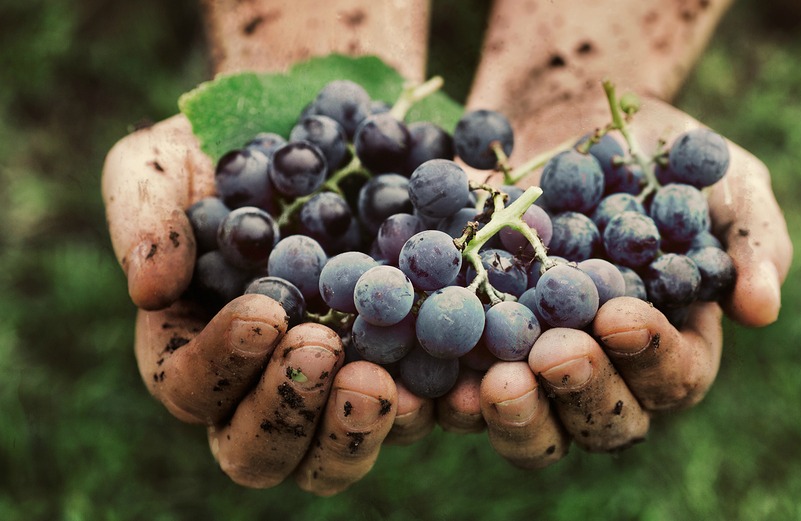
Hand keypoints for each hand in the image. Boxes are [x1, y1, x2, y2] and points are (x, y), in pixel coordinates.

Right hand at [102, 115, 445, 494]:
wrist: (323, 128)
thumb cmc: (229, 149)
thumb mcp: (165, 161)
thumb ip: (144, 216)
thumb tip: (149, 290)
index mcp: (198, 350)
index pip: (191, 387)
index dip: (221, 364)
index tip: (264, 312)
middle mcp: (265, 384)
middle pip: (261, 451)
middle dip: (288, 412)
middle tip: (322, 350)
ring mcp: (337, 385)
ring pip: (335, 457)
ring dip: (356, 431)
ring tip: (383, 381)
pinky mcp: (404, 370)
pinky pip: (419, 415)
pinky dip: (437, 409)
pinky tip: (460, 381)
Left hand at [473, 97, 791, 466]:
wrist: (568, 116)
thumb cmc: (658, 154)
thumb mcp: (723, 180)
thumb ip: (752, 240)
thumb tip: (762, 310)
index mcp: (672, 344)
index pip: (674, 376)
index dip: (651, 356)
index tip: (621, 315)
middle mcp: (606, 370)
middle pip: (603, 420)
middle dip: (581, 391)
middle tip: (555, 355)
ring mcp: (537, 363)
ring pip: (532, 422)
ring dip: (514, 414)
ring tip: (494, 383)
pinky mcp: (476, 344)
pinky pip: (460, 386)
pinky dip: (445, 390)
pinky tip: (431, 376)